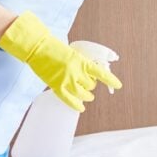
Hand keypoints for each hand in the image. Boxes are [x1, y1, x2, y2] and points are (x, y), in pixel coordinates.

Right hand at [0, 11, 122, 111]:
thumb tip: (89, 77)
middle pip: (91, 85)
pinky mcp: (56, 86)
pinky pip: (69, 100)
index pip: (101, 73)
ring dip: (87, 95)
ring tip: (88, 95)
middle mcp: (76, 72)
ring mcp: (66, 80)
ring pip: (83, 94)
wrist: (39, 48)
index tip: (118, 86)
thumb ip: (82, 65)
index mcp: (82, 62)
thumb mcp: (74, 54)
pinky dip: (76, 105)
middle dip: (91, 85)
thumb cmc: (56, 48)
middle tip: (88, 83)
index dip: (111, 81)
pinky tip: (81, 108)